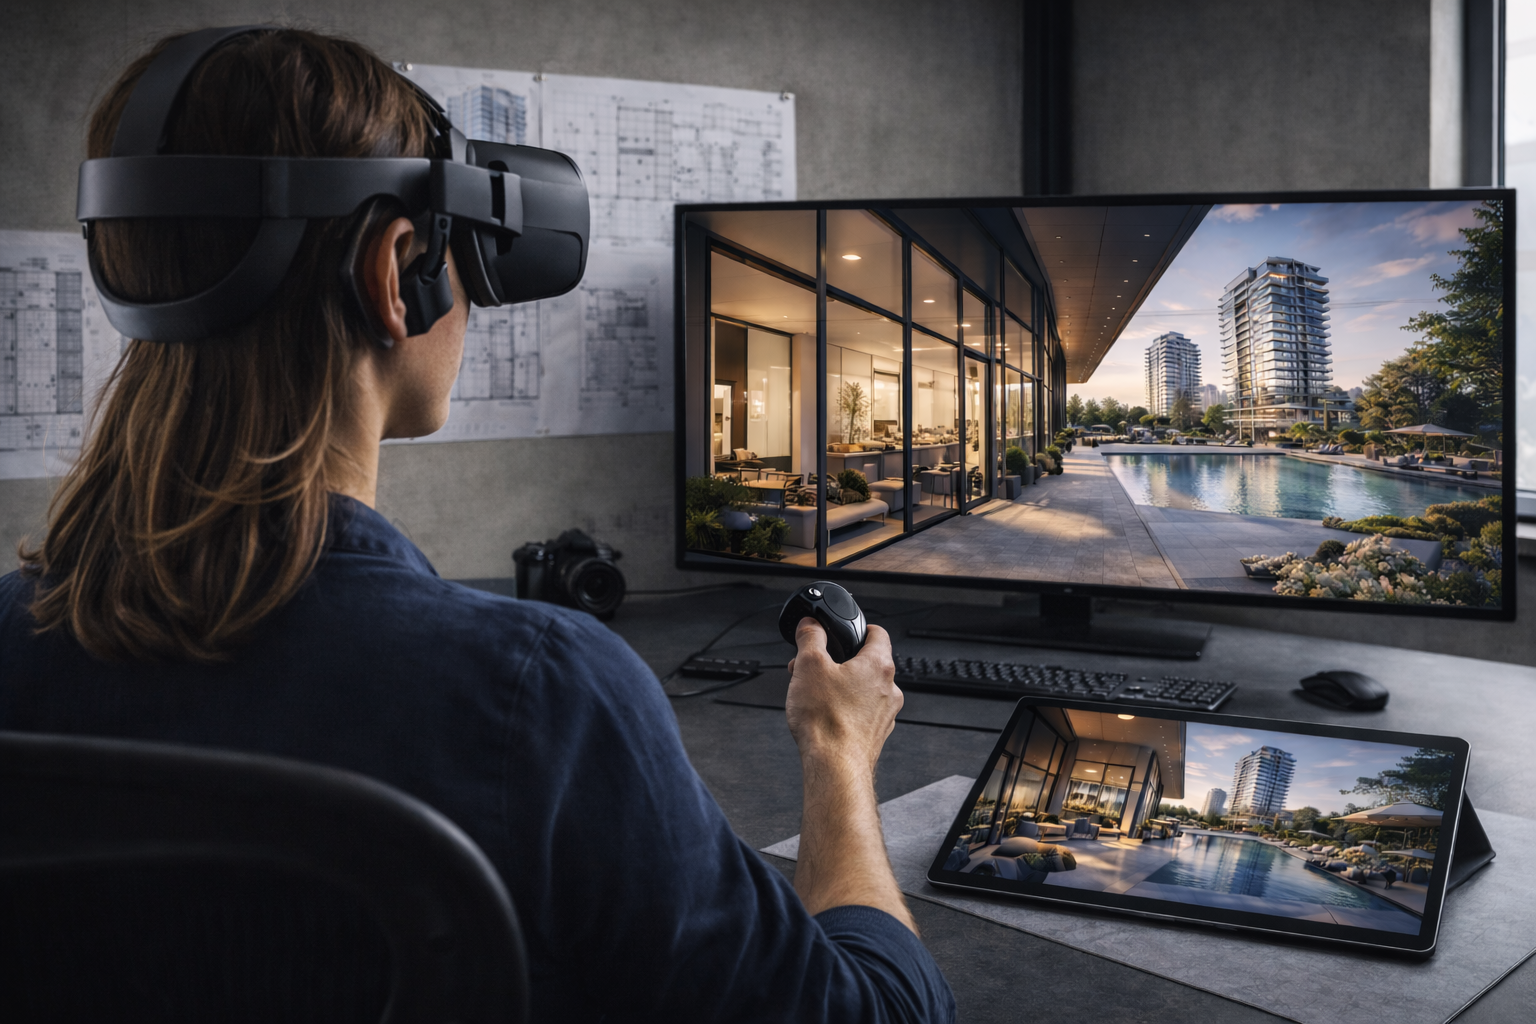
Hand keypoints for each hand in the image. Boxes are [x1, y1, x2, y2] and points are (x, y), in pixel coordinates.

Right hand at [784, 618, 914, 930]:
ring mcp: (884, 715)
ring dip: (840, 686)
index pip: (878, 633)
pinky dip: (844, 710)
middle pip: (867, 664)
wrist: (835, 767)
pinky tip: (823, 716)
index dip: (858, 629)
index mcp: (878, 665)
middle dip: (839, 662)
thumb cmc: (827, 720)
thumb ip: (811, 637)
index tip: (845, 632)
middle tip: (816, 666)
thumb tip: (811, 625)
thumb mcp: (809, 665)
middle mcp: (889, 690)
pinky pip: (861, 714)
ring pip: (863, 691)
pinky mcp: (874, 736)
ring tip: (813, 693)